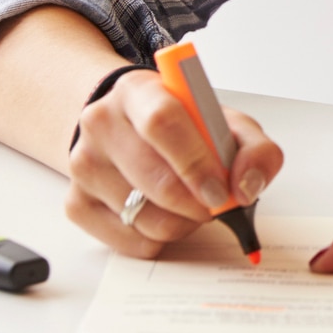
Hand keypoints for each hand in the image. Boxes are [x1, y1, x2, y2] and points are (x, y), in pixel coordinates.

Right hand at [64, 71, 282, 258]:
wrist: (131, 130)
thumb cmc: (186, 128)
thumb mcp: (229, 125)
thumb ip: (255, 150)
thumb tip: (247, 186)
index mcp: (139, 91)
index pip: (163, 122)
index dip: (196, 162)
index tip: (221, 190)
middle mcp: (101, 122)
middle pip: (152, 176)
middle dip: (195, 203)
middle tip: (216, 205)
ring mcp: (82, 164)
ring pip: (141, 216)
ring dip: (181, 223)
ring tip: (192, 205)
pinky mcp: (76, 203)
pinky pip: (128, 240)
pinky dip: (159, 239)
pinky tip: (166, 215)